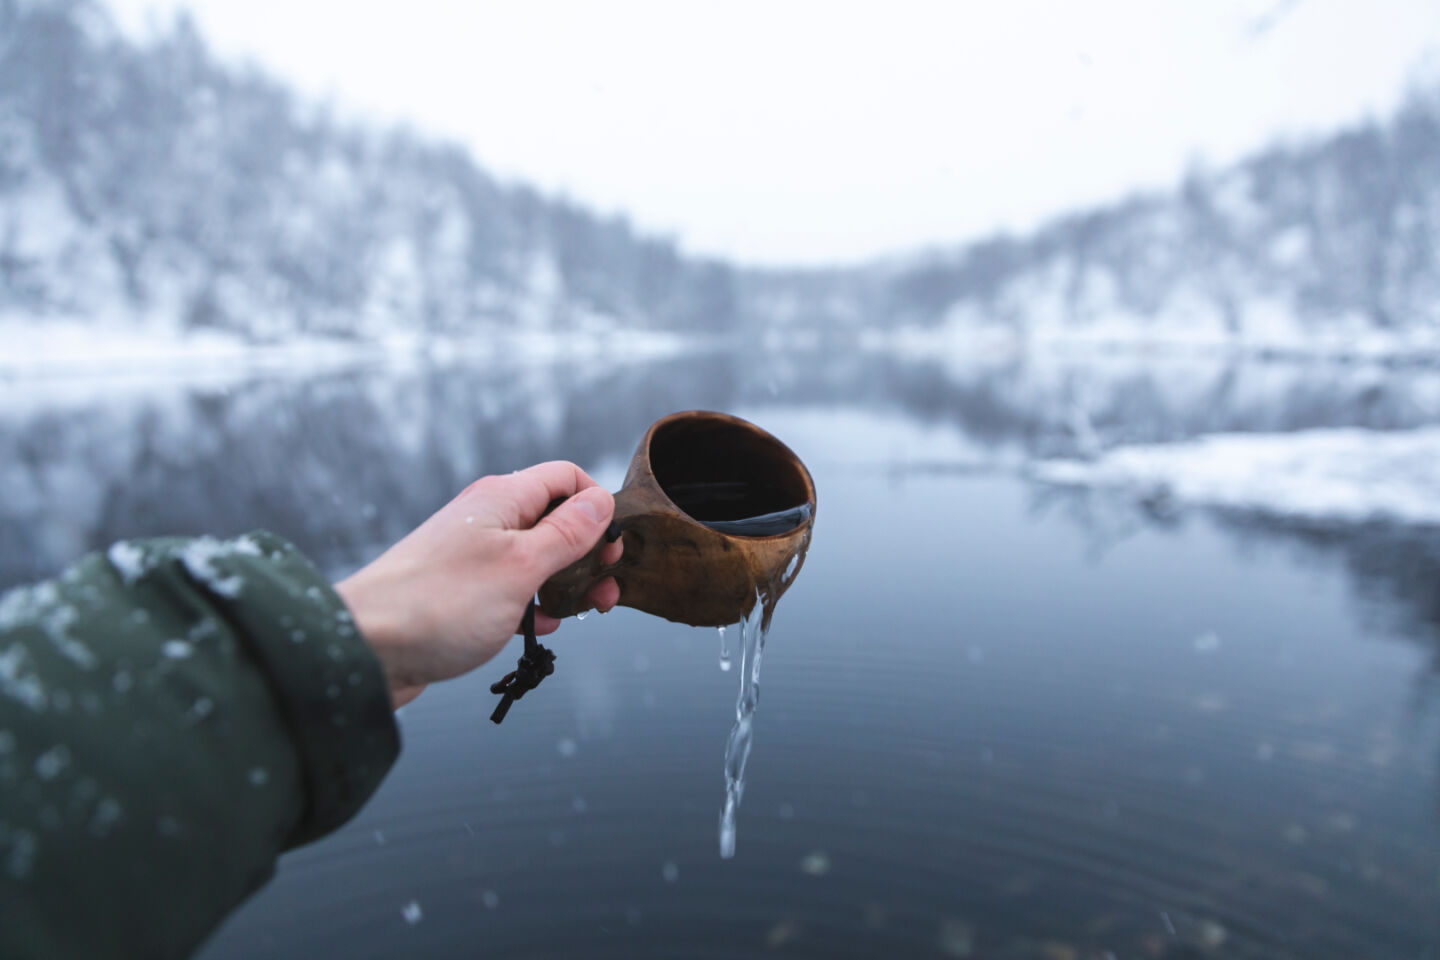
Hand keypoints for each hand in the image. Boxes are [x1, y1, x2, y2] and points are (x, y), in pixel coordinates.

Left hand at [334, 461, 622, 708]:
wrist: (364, 649)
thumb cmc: (437, 604)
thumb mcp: (521, 566)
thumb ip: (567, 533)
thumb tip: (600, 501)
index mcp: (503, 499)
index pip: (567, 477)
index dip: (598, 506)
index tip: (612, 547)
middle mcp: (488, 519)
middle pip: (557, 520)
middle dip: (588, 553)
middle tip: (605, 591)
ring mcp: (473, 554)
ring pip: (537, 558)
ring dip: (565, 583)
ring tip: (580, 614)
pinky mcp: (462, 590)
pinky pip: (512, 588)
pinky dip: (534, 605)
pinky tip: (539, 628)